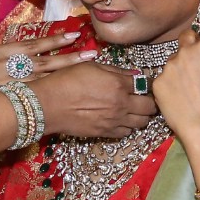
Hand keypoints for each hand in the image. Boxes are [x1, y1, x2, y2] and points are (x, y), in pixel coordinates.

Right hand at [0, 32, 92, 97]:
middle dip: (69, 57)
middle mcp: (5, 68)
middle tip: (92, 53)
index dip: (54, 41)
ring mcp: (9, 88)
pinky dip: (53, 95)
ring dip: (66, 75)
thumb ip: (0, 54)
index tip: (73, 36)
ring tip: (87, 70)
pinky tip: (69, 93)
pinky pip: (36, 98)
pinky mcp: (10, 105)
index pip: (31, 45)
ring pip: (44, 80)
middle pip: (43, 61)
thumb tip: (21, 49)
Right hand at [30, 60, 156, 139]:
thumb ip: (115, 70)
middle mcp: (121, 104)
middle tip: (144, 98)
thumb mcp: (91, 66)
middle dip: (150, 102)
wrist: (48, 105)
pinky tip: (121, 120)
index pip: (146, 85)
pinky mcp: (105, 133)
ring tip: (135, 110)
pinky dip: (128, 127)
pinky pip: (126, 133)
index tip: (146, 84)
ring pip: (142, 123)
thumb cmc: (66, 81)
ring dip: (142, 116)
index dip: (148, 84)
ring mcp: (115, 121)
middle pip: (150, 107)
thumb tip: (134, 74)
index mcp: (119, 84)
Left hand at [150, 29, 199, 154]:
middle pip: (184, 39)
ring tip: (183, 91)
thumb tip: (199, 65)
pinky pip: (161, 79)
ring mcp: (168, 66)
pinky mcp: (157, 81)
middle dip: (187, 45)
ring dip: (176, 70)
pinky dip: (166, 86)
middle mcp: (185, 51)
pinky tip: (174, 100)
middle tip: (190, 63)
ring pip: (171, 62)